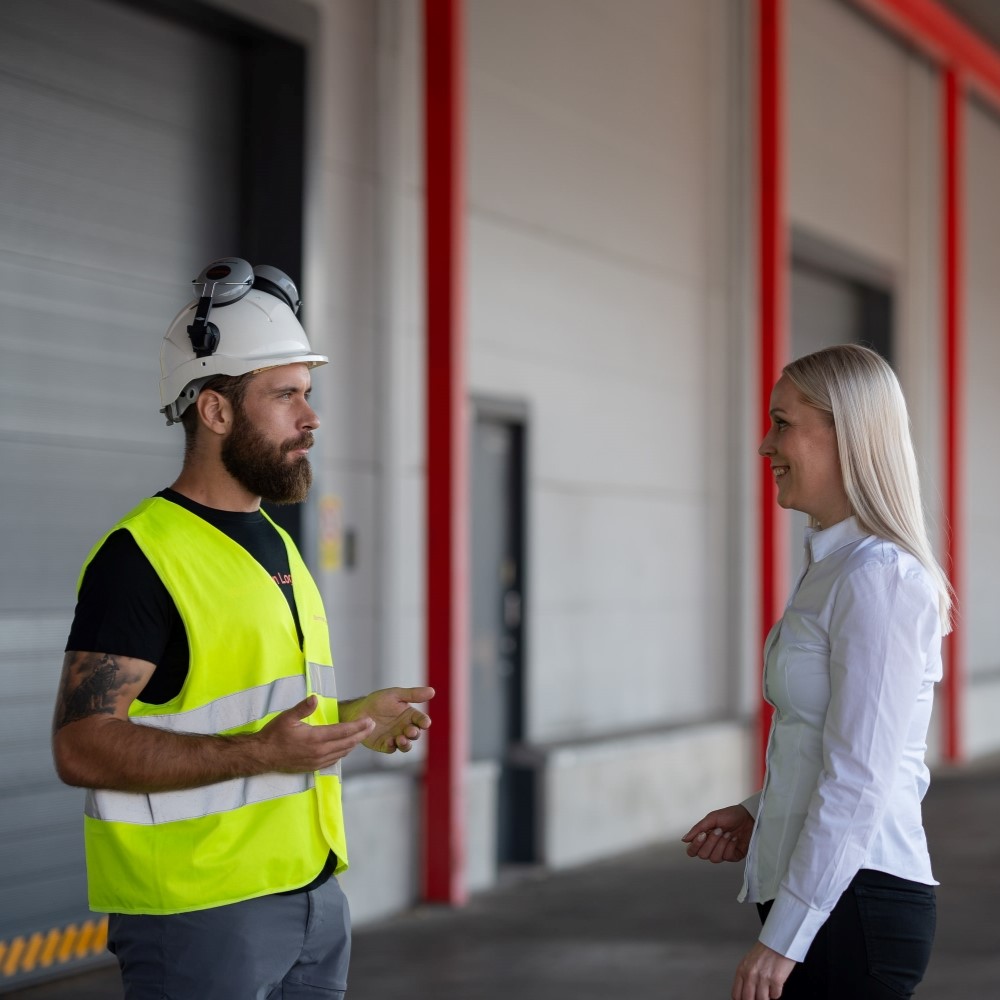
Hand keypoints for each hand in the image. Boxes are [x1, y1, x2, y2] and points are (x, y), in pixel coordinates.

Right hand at [255, 696, 374, 771]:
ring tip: (362, 735)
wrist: (262, 756)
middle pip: (347, 743)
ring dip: (353, 744)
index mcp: (315, 738)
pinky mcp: (313, 767)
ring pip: (342, 753)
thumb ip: (303, 708)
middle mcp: (319, 751)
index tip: (369, 721)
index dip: (358, 726)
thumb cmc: (274, 735)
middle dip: (361, 734)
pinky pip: (334, 760)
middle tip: (372, 726)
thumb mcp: (287, 717)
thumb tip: (314, 698)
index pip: (343, 732)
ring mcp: (317, 761)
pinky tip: (346, 747)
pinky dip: (343, 752)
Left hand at [345, 687, 434, 753]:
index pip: (421, 720)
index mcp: (409, 715)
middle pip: (415, 734)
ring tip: (401, 739)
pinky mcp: (384, 745)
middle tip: (410, 731)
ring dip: (406, 744)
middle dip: (414, 733)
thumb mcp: (396, 695)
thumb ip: (413, 694)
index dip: (424, 722)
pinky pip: (391, 748)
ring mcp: (395, 737)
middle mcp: (404, 728)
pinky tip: (389, 741)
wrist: (359, 710)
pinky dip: (391, 746)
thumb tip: (432, 691)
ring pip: (405, 745)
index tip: (425, 723)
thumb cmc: (378, 701)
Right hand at [681, 804, 754, 862]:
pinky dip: (730, 846)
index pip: (692, 850)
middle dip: (711, 842)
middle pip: (702, 855)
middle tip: (719, 830)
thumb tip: (684, 840)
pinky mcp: (733, 856)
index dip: (695, 845)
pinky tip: (734, 838)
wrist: (749, 817)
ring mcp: (722, 853)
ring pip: (714, 859)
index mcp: (704, 838)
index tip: (703, 834)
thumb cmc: (730, 815)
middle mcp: (711, 847)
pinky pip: (727, 857)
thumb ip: (698, 828)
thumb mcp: (712, 818)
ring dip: (721, 844)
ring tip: (728, 833)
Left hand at [731, 941, 795, 999]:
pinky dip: (776, 993)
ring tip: (768, 990)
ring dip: (766, 997)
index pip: (736, 994)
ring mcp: (763, 978)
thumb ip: (745, 977)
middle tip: (759, 997)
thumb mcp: (748, 962)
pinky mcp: (776, 980)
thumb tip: (744, 993)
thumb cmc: (765, 951)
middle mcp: (750, 975)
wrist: (778, 942)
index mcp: (742, 970)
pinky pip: (775, 996)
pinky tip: (775, 985)